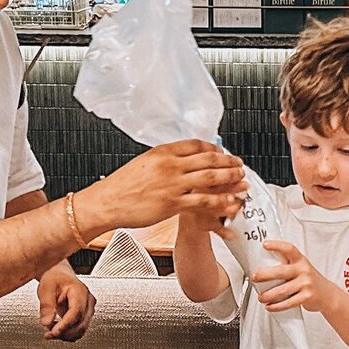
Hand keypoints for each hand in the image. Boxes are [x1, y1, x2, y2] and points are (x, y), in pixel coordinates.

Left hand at [36, 264, 94, 341]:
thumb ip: (46, 305)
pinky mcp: (85, 315)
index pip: (76, 312)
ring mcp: (88, 309)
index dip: (65, 324)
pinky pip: (79, 329)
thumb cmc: (54, 278)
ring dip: (66, 335)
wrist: (59, 275)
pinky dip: (68, 333)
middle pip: (80, 323)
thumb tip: (46, 321)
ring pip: (81, 329)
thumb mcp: (46, 288)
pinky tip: (57, 330)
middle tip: (49, 335)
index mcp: (79, 291)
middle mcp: (88, 301)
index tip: (54, 332)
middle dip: (64, 332)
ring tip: (51, 332)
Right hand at [78, 140, 246, 233]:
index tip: (222, 152)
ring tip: (241, 180)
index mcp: (162, 152)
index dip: (214, 148)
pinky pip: (203, 201)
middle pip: (208, 159)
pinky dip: (220, 201)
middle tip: (239, 165)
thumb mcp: (143, 164)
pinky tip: (229, 202)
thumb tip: (177, 160)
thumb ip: (163, 161)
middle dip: (228, 162)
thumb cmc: (120, 186)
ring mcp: (173, 184)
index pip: (196, 145)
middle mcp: (170, 165)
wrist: (106, 203)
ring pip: (210, 178)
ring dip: (230, 179)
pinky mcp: (173, 203)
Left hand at [251, 240, 337, 313]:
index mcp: (300, 260)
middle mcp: (303, 270)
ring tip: (261, 297)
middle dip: (263, 275)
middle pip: (280, 271)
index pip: (288, 249)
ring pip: (281, 290)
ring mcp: (306, 284)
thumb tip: (261, 268)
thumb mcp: (301, 268)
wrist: (328, 295)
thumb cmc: (309, 280)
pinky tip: (270, 306)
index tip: (265, 245)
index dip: (276, 245)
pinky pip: (287, 303)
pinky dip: (276, 306)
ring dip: (267, 295)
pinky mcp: (306, 297)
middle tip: (254, 278)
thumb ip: (287, 266)